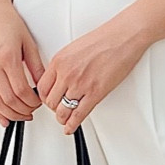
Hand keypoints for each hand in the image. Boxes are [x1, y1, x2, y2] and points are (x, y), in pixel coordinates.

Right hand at [0, 0, 43, 125]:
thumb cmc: (8, 21)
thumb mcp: (27, 41)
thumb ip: (36, 65)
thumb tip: (44, 84)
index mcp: (7, 58)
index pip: (21, 90)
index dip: (32, 101)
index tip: (40, 101)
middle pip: (8, 100)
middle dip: (23, 110)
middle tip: (34, 111)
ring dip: (11, 113)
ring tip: (23, 116)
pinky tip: (4, 118)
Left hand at [36, 15, 147, 133]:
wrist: (123, 37)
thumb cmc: (104, 39)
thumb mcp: (74, 48)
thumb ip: (64, 65)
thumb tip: (60, 78)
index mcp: (59, 61)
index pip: (42, 87)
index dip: (44, 97)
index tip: (48, 100)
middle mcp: (67, 73)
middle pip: (50, 102)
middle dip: (53, 108)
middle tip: (57, 109)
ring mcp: (80, 85)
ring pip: (62, 111)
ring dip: (62, 118)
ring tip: (64, 119)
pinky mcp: (95, 93)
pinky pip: (78, 115)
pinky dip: (72, 124)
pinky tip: (70, 127)